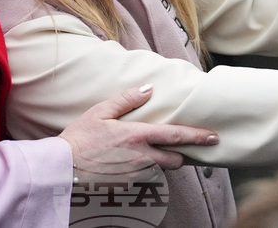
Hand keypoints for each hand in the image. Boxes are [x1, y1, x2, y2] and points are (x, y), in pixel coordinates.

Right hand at [58, 85, 218, 172]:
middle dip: (179, 154)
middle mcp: (141, 158)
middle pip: (175, 159)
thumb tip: (148, 89)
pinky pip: (145, 179)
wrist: (63, 168)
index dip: (197, 136)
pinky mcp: (128, 187)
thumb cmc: (79, 137)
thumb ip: (127, 99)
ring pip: (160, 170)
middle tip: (177, 147)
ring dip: (159, 163)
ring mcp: (136, 175)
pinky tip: (129, 164)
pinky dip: (144, 171)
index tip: (213, 137)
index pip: (175, 136)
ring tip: (146, 154)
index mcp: (137, 136)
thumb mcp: (101, 111)